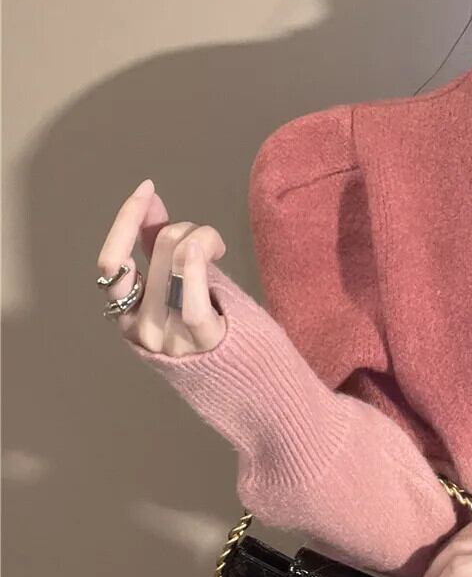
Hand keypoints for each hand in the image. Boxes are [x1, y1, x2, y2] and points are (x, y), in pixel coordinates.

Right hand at [97, 177, 228, 356]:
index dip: (126, 219)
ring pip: (179, 253)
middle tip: (209, 244)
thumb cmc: (219, 332)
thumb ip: (158, 248)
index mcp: (128, 318)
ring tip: (218, 252)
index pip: (111, 262)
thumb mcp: (180, 288)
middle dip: (189, 228)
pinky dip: (200, 255)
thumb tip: (147, 198)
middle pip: (160, 247)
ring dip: (205, 237)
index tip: (146, 189)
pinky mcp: (203, 340)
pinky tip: (213, 250)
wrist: (256, 388)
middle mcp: (141, 330)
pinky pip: (192, 285)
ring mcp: (169, 338)